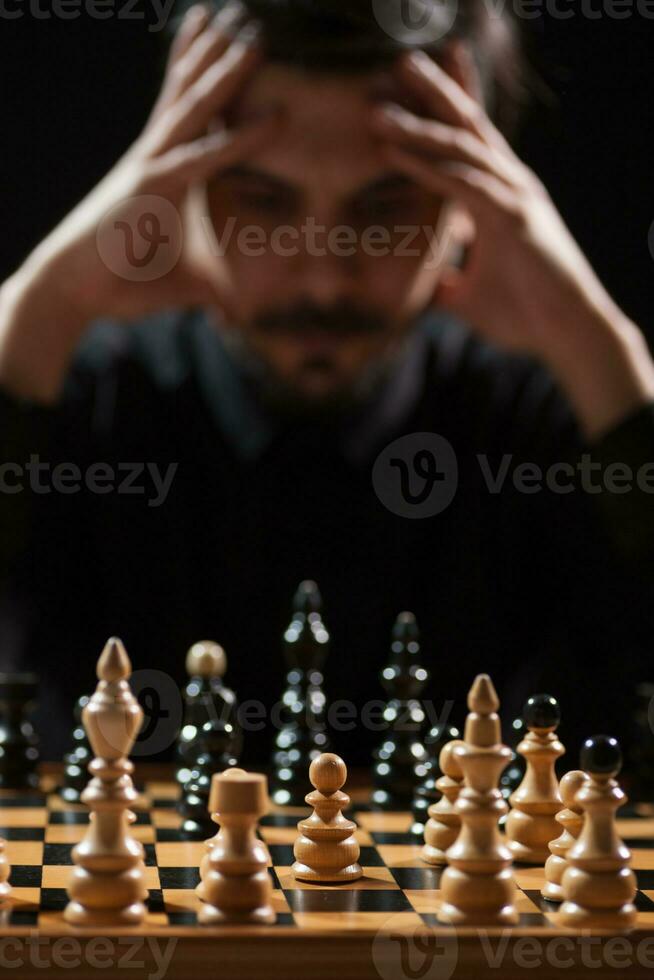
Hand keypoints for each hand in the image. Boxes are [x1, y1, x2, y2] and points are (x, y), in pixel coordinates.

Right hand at [23, 3, 277, 321]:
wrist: (74, 290)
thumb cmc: (124, 283)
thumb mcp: (184, 283)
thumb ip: (214, 289)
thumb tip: (237, 312)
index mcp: (162, 169)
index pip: (184, 108)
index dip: (198, 68)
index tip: (215, 33)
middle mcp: (157, 157)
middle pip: (191, 93)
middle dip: (218, 55)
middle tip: (247, 18)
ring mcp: (153, 167)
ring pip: (196, 109)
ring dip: (226, 72)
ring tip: (251, 33)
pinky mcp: (153, 189)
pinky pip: (205, 159)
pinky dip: (240, 141)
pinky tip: (272, 120)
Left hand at [369, 50, 653, 435]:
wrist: (566, 334)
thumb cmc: (525, 315)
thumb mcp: (472, 297)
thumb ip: (450, 282)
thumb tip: (433, 285)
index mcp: (500, 197)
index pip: (468, 144)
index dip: (442, 112)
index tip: (409, 89)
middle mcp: (508, 185)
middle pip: (467, 127)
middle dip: (434, 93)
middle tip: (399, 62)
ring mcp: (513, 196)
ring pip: (460, 147)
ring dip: (417, 124)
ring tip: (378, 106)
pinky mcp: (512, 217)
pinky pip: (462, 182)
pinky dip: (427, 165)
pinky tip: (394, 151)